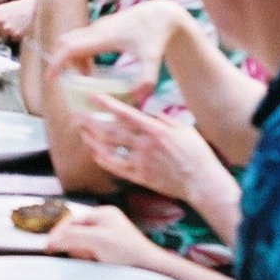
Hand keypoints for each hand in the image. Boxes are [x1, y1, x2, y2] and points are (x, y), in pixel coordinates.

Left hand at [0, 0, 34, 43]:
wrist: (33, 7)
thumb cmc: (19, 8)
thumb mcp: (3, 9)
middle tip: (2, 34)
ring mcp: (7, 28)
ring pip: (2, 40)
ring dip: (7, 38)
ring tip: (13, 28)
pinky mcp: (16, 34)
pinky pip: (12, 41)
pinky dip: (15, 38)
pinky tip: (19, 29)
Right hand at [45, 203, 161, 269]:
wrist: (150, 270)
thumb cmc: (129, 251)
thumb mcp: (97, 240)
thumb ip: (73, 237)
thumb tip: (52, 240)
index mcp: (103, 214)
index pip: (73, 220)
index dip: (59, 232)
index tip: (48, 245)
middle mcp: (105, 223)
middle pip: (76, 232)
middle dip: (74, 244)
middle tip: (75, 254)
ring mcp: (107, 238)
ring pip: (82, 244)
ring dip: (82, 253)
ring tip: (92, 259)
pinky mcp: (110, 252)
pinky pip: (90, 253)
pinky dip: (89, 259)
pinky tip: (96, 263)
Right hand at [49, 0, 186, 96]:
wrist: (162, 13)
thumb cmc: (157, 35)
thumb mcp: (153, 59)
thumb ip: (146, 79)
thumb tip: (136, 98)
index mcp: (103, 37)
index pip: (70, 48)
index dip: (57, 63)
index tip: (50, 79)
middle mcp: (96, 30)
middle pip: (65, 43)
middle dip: (62, 62)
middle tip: (71, 81)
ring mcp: (97, 27)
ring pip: (72, 41)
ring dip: (72, 59)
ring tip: (87, 78)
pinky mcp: (101, 27)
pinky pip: (80, 40)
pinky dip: (79, 55)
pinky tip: (94, 69)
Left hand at [75, 97, 225, 204]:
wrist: (202, 181)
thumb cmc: (196, 153)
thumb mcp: (183, 128)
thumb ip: (163, 118)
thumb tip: (147, 109)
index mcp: (156, 130)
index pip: (126, 114)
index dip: (107, 105)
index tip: (92, 97)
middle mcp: (145, 145)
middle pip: (110, 132)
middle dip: (91, 122)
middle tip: (77, 114)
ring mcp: (141, 162)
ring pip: (109, 150)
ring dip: (92, 140)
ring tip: (81, 131)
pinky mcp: (141, 177)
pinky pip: (116, 168)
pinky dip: (103, 160)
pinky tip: (94, 152)